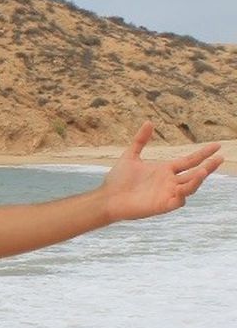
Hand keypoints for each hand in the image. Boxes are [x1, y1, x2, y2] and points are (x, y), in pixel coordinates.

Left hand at [102, 122, 223, 221]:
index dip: (203, 153)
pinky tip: (184, 188)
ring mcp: (167, 194)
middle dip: (208, 166)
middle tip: (220, 158)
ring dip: (197, 179)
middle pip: (195, 173)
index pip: (189, 160)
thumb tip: (149, 122)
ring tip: (203, 170)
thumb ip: (140, 140)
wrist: (107, 198)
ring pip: (190, 186)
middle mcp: (170, 182)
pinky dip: (183, 194)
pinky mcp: (162, 205)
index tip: (217, 145)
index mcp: (165, 170)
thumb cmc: (118, 180)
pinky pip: (178, 201)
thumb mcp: (130, 156)